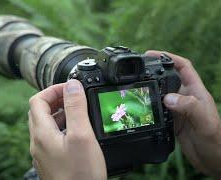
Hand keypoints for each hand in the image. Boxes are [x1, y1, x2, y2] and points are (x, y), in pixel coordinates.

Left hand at [28, 79, 106, 179]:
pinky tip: (76, 133)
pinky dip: (61, 128)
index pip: (37, 100)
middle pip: (39, 112)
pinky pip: (51, 138)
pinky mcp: (50, 161)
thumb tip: (72, 85)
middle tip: (73, 97)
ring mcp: (42, 153)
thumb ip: (75, 108)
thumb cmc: (80, 174)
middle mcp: (38, 142)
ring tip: (77, 112)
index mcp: (42, 133)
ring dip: (59, 114)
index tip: (69, 87)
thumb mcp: (82, 136)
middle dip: (55, 100)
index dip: (52, 90)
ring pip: (45, 125)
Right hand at [146, 50, 220, 176]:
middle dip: (154, 72)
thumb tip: (168, 98)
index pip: (183, 67)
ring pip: (161, 94)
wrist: (214, 159)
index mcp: (195, 92)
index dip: (168, 57)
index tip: (152, 54)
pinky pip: (158, 110)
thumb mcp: (204, 121)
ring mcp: (179, 109)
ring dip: (150, 90)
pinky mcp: (173, 121)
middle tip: (138, 71)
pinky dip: (149, 107)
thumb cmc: (216, 140)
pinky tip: (141, 109)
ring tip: (136, 88)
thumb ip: (189, 107)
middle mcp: (186, 98)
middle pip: (168, 79)